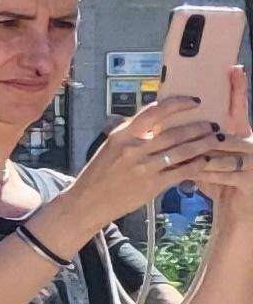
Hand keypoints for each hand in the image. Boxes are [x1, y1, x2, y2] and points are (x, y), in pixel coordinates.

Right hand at [65, 94, 225, 229]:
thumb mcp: (110, 147)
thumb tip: (155, 121)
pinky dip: (197, 165)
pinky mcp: (152, 184)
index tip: (195, 101)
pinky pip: (182, 171)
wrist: (87, 202)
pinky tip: (206, 161)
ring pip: (183, 151)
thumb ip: (131, 134)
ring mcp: (144, 166)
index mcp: (122, 134)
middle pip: (175, 132)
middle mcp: (134, 148)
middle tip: (213, 125)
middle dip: (199, 127)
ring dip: (204, 144)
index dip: (178, 104)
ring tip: (216, 139)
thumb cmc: (99, 174)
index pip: (155, 111)